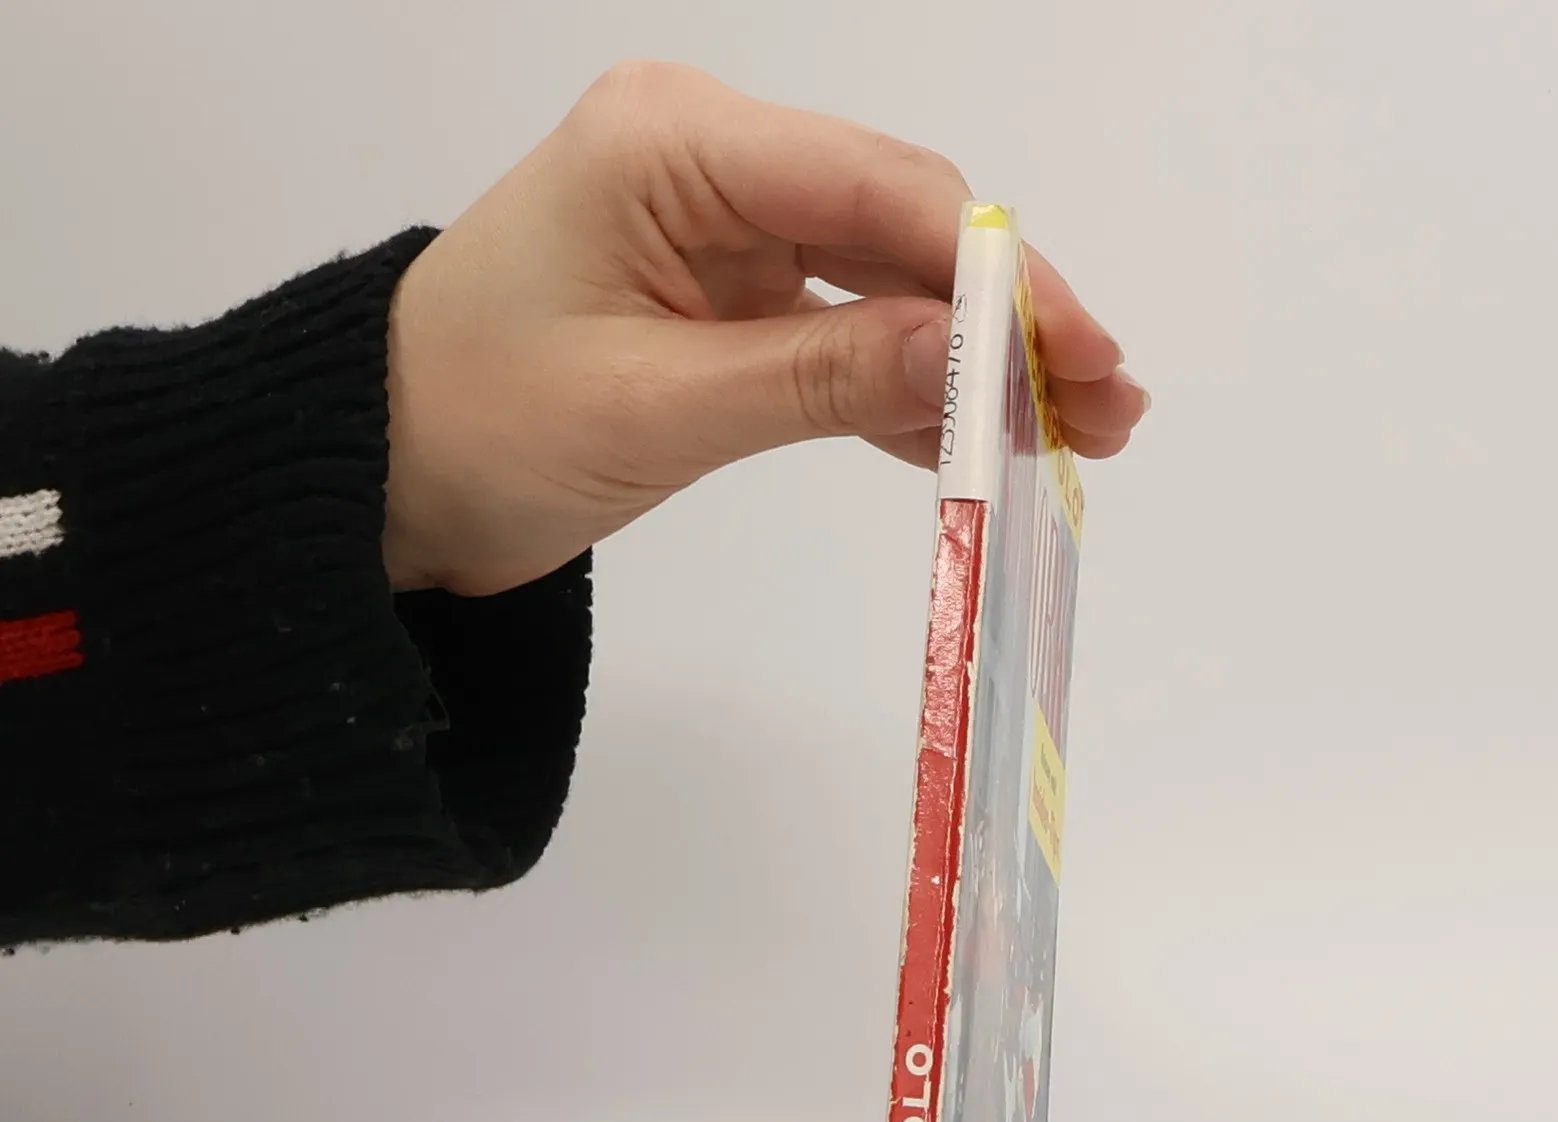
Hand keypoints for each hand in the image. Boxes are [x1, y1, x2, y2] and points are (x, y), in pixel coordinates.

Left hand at [383, 61, 1147, 596]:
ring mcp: (727, 232)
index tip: (1081, 351)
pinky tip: (980, 446)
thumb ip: (821, 378)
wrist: (382, 473)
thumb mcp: (655, 408)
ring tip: (1076, 436)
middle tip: (1107, 404)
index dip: (996, 270)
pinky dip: (909, 394)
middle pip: (904, 226)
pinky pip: (847, 335)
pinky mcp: (733, 300)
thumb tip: (977, 358)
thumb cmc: (477, 426)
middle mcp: (714, 163)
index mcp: (675, 143)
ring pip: (891, 285)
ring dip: (977, 363)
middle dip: (1008, 319)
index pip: (878, 188)